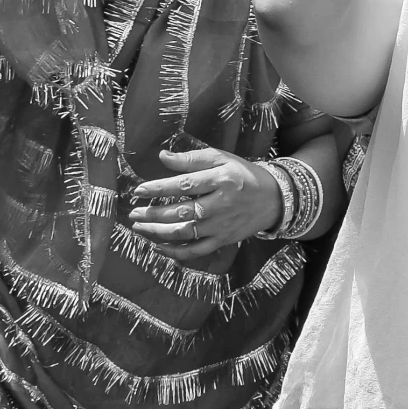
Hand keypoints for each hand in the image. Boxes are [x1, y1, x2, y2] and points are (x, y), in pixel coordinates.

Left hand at [127, 146, 285, 257]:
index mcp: (222, 179)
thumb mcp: (222, 158)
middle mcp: (221, 204)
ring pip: (185, 233)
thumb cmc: (243, 174)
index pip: (184, 185)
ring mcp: (222, 225)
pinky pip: (196, 251)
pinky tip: (158, 247)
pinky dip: (175, 252)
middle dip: (154, 213)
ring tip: (139, 226)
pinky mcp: (223, 240)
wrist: (274, 199)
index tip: (138, 190)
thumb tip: (162, 156)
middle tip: (133, 212)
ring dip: (158, 231)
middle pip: (182, 211)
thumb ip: (192, 158)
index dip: (159, 188)